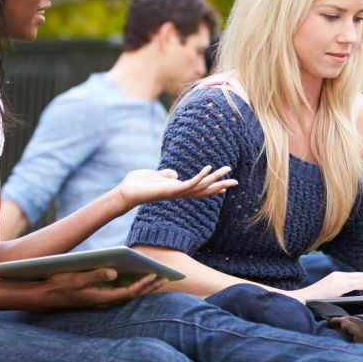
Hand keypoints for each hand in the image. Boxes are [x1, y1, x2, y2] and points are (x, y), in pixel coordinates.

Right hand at [32, 269, 164, 309]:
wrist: (41, 296)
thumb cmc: (57, 285)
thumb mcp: (75, 278)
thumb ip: (95, 275)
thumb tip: (114, 273)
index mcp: (100, 298)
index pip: (129, 293)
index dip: (144, 284)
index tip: (156, 275)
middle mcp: (102, 302)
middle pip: (132, 295)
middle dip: (149, 287)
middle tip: (166, 277)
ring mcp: (99, 300)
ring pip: (127, 295)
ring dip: (142, 287)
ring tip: (156, 277)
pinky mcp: (96, 297)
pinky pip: (119, 293)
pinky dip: (131, 286)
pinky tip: (136, 278)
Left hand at [116, 165, 236, 210]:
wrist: (127, 192)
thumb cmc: (138, 184)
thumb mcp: (157, 175)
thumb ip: (167, 175)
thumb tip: (174, 174)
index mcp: (177, 190)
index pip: (199, 189)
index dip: (212, 187)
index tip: (225, 185)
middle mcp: (180, 193)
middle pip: (205, 190)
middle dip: (220, 185)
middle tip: (236, 181)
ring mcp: (177, 192)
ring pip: (202, 186)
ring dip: (215, 178)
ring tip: (227, 169)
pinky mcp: (172, 190)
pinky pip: (190, 183)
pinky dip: (200, 176)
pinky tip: (209, 168)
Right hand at [291, 272, 362, 301]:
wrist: (298, 302)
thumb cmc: (312, 303)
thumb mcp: (330, 297)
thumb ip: (341, 295)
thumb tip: (355, 300)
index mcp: (339, 279)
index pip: (361, 277)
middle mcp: (341, 276)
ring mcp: (339, 279)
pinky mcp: (339, 285)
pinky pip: (360, 284)